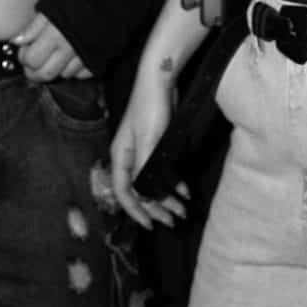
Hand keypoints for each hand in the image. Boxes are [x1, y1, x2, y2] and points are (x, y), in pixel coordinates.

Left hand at [13, 14, 90, 81]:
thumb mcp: (51, 7)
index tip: (25, 49)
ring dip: (54, 69)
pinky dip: (74, 70)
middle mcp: (70, 49)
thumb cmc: (78, 0)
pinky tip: (71, 58)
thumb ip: (33, 27)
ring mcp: (84, 57)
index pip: (31, 59)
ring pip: (62, 76)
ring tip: (53, 56)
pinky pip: (81, 75)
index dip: (23, 56)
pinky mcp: (97, 61)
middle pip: (45, 74)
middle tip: (32, 62)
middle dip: (34, 72)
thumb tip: (16, 41)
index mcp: (56, 35)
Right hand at [110, 66, 188, 229]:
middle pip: (139, 190)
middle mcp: (130, 157)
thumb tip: (146, 197)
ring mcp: (143, 151)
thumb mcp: (148, 141)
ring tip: (183, 210)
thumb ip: (145, 170)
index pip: (123, 192)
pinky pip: (163, 170)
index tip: (150, 226)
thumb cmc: (150, 108)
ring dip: (167, 197)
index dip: (136, 211)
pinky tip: (185, 190)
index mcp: (121, 157)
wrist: (161, 80)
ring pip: (153, 182)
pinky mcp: (157, 144)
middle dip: (156, 208)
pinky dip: (173, 182)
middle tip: (173, 222)